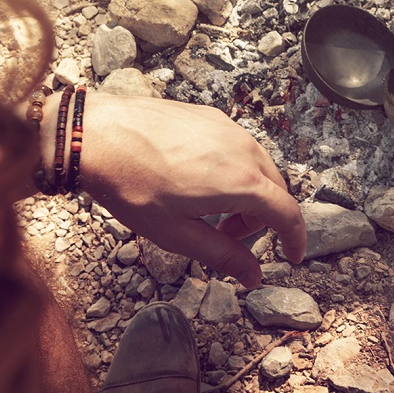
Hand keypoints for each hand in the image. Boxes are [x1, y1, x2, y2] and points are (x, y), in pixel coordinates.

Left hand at [79, 93, 305, 288]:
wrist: (98, 134)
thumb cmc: (131, 184)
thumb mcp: (176, 233)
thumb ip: (222, 256)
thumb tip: (254, 276)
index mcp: (241, 182)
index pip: (288, 213)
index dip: (295, 238)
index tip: (291, 255)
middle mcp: (244, 149)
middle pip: (275, 190)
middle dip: (261, 220)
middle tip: (228, 237)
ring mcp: (228, 128)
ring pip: (258, 167)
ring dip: (248, 194)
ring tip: (209, 210)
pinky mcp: (211, 116)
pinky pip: (239, 147)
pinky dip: (234, 170)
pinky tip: (198, 181)